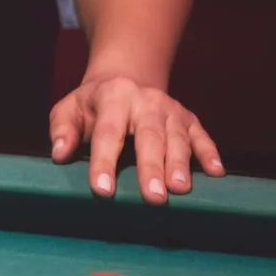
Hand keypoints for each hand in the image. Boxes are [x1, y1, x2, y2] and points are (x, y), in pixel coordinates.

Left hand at [50, 72, 224, 202]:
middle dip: (151, 168)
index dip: (104, 162)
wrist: (128, 77)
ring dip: (180, 165)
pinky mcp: (189, 119)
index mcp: (113, 98)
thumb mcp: (70, 108)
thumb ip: (63, 129)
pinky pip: (202, 136)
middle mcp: (146, 102)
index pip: (108, 133)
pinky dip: (210, 153)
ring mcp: (171, 111)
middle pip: (149, 137)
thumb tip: (59, 153)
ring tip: (180, 189)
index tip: (102, 190)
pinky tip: (216, 173)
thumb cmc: (94, 103)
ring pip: (177, 139)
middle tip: (153, 198)